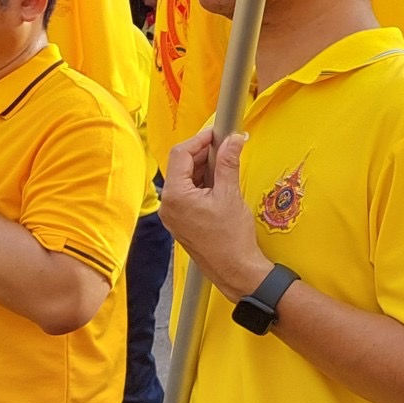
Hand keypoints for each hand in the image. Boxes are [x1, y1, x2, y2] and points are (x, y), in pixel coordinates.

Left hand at [160, 130, 270, 299]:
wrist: (235, 269)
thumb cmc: (231, 237)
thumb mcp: (230, 194)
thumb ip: (228, 162)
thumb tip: (234, 140)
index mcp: (175, 195)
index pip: (180, 154)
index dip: (199, 140)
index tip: (217, 133)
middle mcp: (168, 205)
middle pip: (180, 166)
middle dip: (202, 154)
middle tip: (225, 146)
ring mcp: (172, 215)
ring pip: (184, 180)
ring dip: (203, 168)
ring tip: (225, 164)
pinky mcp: (181, 222)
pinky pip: (187, 194)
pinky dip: (201, 184)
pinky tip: (219, 183)